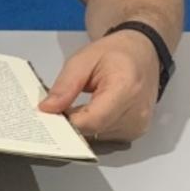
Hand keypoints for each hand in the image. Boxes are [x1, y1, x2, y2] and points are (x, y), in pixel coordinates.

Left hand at [37, 30, 158, 141]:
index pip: (93, 120)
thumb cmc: (114, 53)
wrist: (142, 54)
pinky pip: (105, 137)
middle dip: (71, 123)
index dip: (68, 122)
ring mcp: (138, 126)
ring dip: (82, 125)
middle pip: (94, 131)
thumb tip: (47, 109)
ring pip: (97, 137)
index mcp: (125, 88)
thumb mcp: (82, 59)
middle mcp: (137, 113)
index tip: (49, 114)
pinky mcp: (135, 133)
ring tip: (76, 105)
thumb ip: (65, 85)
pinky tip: (89, 111)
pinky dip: (93, 127)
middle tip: (58, 107)